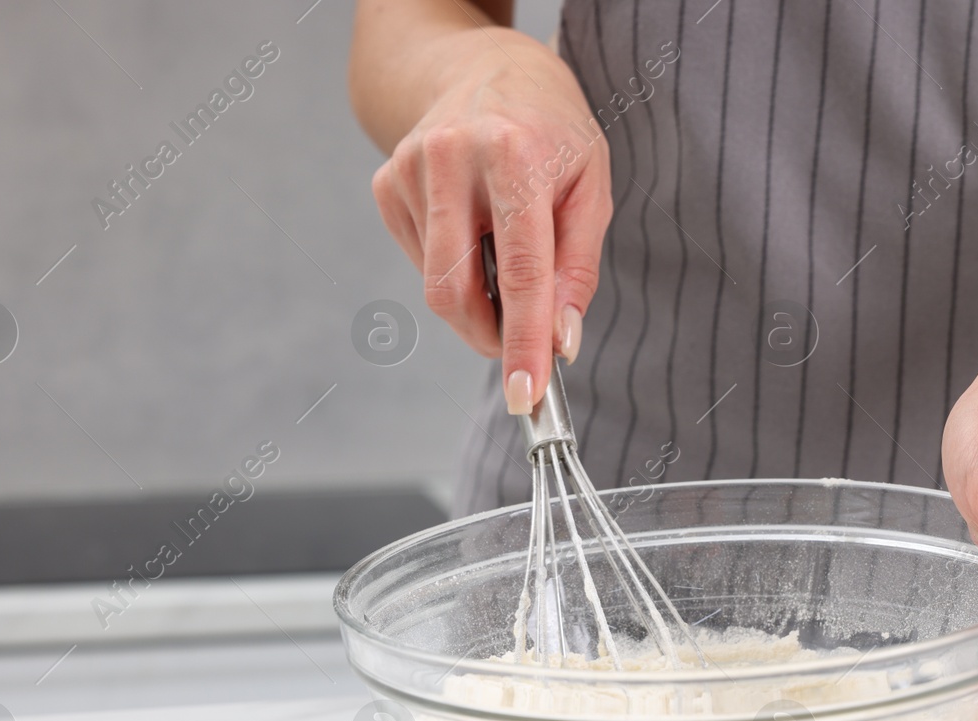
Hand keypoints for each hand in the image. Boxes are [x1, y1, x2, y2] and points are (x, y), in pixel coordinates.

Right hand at [370, 29, 610, 413]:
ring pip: (436, 286)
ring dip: (476, 300)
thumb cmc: (550, 129)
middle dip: (491, 335)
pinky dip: (454, 268)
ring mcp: (409, 171)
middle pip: (456, 293)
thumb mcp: (591, 187)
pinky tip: (472, 227)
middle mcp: (451, 159)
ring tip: (504, 255)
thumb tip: (562, 340)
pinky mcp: (386, 185)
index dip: (524, 343)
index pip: (521, 274)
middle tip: (522, 342)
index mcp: (513, 155)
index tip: (527, 395)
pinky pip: (422, 263)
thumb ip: (578, 268)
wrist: (484, 67)